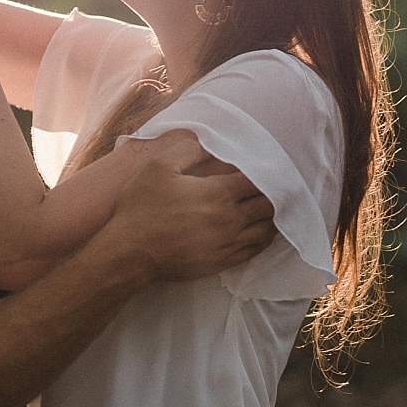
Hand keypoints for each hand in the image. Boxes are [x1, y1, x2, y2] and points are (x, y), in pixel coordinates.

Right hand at [103, 131, 275, 281]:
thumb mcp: (158, 167)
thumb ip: (187, 150)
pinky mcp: (222, 261)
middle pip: (269, 205)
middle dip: (275, 194)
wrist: (130, 252)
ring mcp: (228, 243)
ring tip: (272, 208)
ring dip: (273, 217)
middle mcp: (230, 219)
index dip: (268, 172)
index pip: (258, 180)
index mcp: (219, 193)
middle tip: (275, 186)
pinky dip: (264, 238)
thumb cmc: (142, 207)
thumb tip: (209, 145)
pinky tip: (262, 232)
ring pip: (267, 229)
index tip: (269, 167)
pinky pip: (255, 249)